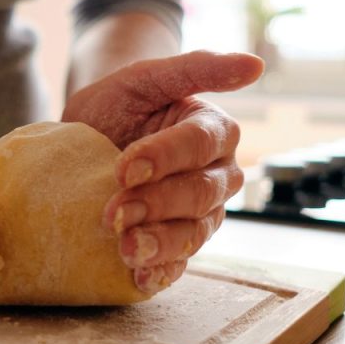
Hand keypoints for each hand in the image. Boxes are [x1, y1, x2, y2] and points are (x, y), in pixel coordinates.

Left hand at [62, 51, 263, 293]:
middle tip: (113, 213)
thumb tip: (255, 64)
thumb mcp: (145, 77)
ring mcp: (202, 212)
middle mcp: (218, 174)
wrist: (89, 135)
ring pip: (194, 232)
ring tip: (125, 249)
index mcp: (215, 130)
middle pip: (200, 193)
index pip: (201, 144)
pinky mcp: (181, 242)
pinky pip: (181, 262)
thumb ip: (195, 68)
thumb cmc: (120, 101)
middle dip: (157, 204)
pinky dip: (162, 272)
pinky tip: (140, 278)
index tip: (123, 167)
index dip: (165, 157)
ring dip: (160, 243)